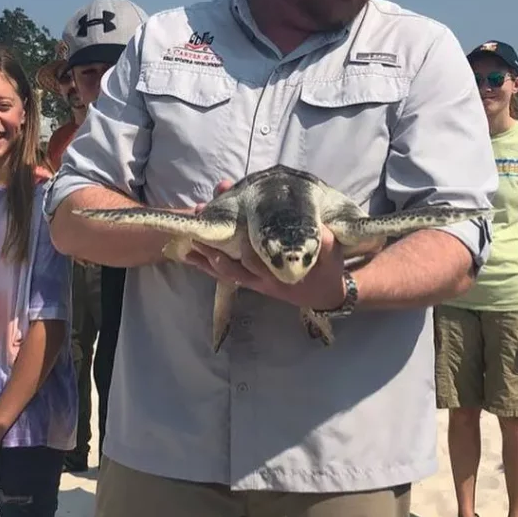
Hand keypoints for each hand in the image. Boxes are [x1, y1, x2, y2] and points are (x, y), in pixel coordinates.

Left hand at [187, 226, 346, 311]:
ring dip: (204, 255)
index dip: (239, 246)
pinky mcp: (251, 282)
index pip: (254, 259)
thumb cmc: (328, 270)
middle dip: (213, 244)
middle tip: (199, 222)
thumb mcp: (332, 255)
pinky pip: (225, 275)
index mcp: (279, 272)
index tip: (228, 226)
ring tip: (185, 237)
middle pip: (231, 263)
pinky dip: (207, 265)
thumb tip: (318, 226)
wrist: (326, 294)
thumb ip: (325, 241)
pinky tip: (190, 254)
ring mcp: (255, 282)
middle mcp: (262, 279)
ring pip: (223, 271)